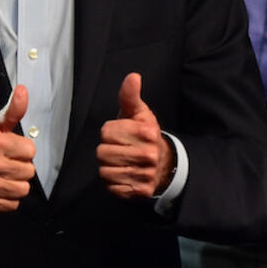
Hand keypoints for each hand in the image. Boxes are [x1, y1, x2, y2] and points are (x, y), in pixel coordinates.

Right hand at [0, 84, 36, 212]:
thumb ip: (12, 111)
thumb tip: (23, 89)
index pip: (30, 150)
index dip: (23, 151)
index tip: (11, 151)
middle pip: (29, 171)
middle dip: (21, 168)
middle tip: (6, 165)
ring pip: (23, 189)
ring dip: (16, 184)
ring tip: (3, 178)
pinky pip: (13, 204)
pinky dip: (8, 199)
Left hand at [97, 73, 172, 199]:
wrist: (164, 165)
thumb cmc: (145, 136)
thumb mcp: (139, 113)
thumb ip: (130, 95)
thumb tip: (133, 77)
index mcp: (146, 132)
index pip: (106, 132)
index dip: (109, 133)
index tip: (121, 134)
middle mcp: (148, 154)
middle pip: (102, 152)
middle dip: (107, 150)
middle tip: (120, 149)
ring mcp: (145, 174)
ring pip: (104, 170)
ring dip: (109, 166)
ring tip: (121, 162)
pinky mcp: (140, 191)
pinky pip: (111, 187)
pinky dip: (114, 182)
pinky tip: (124, 175)